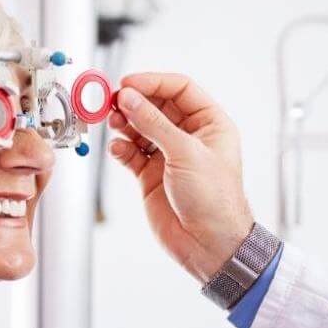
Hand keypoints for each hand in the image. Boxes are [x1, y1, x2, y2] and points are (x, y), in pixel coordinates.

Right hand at [109, 73, 256, 282]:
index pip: (180, 90)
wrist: (209, 245)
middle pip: (157, 106)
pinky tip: (117, 149)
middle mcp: (190, 137)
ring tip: (112, 122)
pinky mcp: (152, 175)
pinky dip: (121, 148)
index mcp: (211, 124)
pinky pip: (131, 153)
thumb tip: (129, 97)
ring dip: (125, 123)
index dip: (153, 82)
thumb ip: (154, 123)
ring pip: (141, 128)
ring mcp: (170, 155)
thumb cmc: (215, 201)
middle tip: (112, 101)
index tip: (128, 83)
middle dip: (134, 102)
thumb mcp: (186, 153)